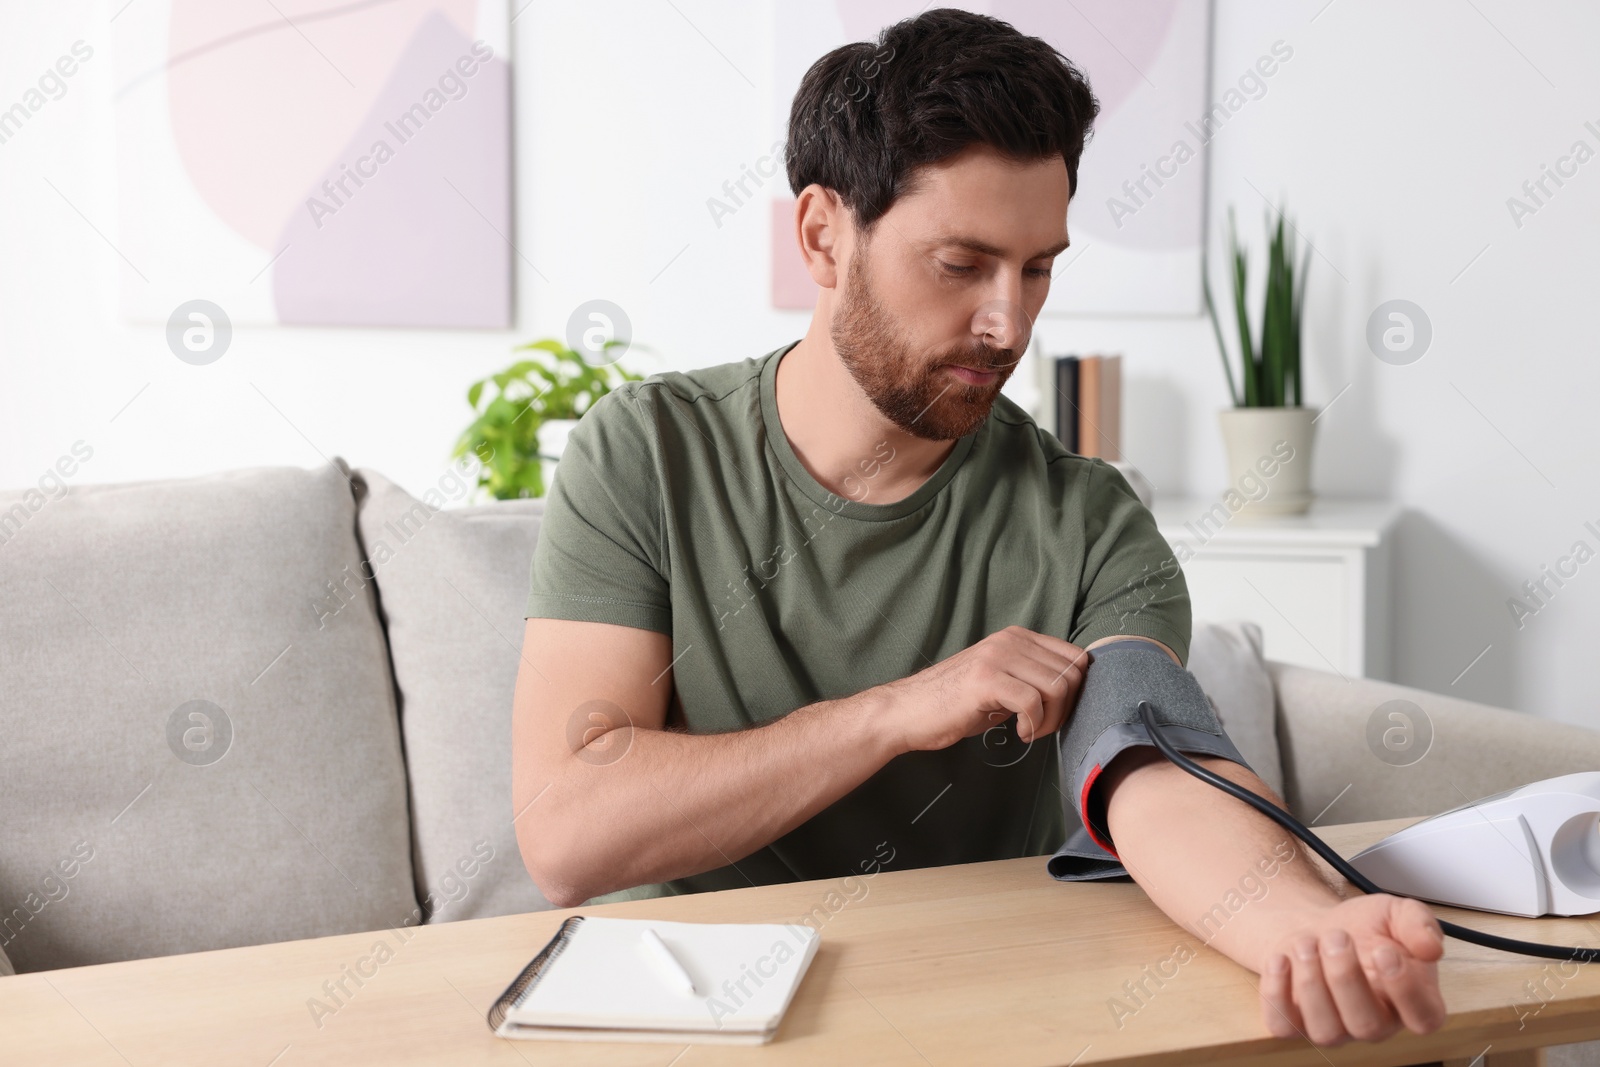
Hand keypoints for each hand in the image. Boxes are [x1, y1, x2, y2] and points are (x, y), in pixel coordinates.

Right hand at [876, 625, 1088, 753]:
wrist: (907, 711)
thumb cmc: (953, 703)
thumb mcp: (1000, 681)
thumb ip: (1031, 678)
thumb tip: (1070, 692)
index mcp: (1017, 637)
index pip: (1075, 657)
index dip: (1077, 691)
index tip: (1055, 712)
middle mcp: (1010, 640)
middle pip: (1072, 673)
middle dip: (1065, 709)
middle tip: (1041, 727)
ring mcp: (997, 657)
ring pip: (1057, 687)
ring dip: (1051, 719)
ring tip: (1029, 730)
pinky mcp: (985, 679)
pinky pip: (1033, 702)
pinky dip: (1033, 725)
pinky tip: (1017, 733)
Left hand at [1258, 894, 1446, 1046]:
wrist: (1316, 929)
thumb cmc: (1360, 928)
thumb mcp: (1394, 912)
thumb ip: (1418, 923)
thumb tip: (1431, 947)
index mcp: (1412, 1001)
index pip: (1424, 1018)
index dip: (1405, 990)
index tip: (1383, 950)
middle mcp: (1376, 1023)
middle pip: (1367, 1026)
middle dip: (1346, 977)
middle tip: (1335, 937)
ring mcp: (1335, 1029)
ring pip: (1326, 1030)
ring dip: (1311, 982)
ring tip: (1306, 943)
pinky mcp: (1296, 1024)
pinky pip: (1283, 1027)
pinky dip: (1276, 993)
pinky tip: (1281, 960)